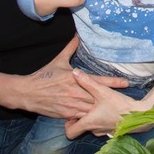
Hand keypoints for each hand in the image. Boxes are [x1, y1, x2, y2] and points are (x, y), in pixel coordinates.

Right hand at [10, 37, 128, 118]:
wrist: (28, 93)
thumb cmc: (44, 76)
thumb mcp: (58, 60)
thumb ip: (70, 48)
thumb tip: (77, 34)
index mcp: (76, 78)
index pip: (99, 80)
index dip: (113, 82)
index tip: (126, 82)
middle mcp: (76, 92)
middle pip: (99, 97)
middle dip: (111, 98)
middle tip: (124, 100)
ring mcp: (71, 105)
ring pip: (92, 109)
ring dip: (102, 109)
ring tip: (114, 110)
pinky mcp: (66, 115)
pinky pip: (82, 118)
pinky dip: (90, 118)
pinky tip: (98, 119)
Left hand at [65, 71, 146, 137]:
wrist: (139, 115)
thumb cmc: (119, 105)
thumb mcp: (102, 91)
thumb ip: (87, 82)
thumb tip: (74, 72)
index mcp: (88, 122)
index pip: (70, 133)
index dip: (67, 126)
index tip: (69, 117)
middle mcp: (94, 130)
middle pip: (80, 129)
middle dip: (79, 119)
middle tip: (81, 108)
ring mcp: (104, 132)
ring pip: (91, 127)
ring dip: (91, 119)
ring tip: (94, 107)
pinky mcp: (112, 130)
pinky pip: (101, 127)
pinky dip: (100, 120)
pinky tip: (105, 110)